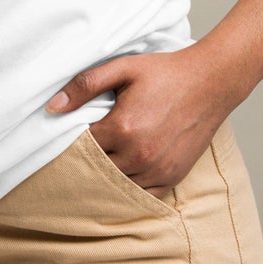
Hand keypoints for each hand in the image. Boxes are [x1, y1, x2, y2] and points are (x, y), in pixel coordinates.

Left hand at [45, 45, 242, 196]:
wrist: (210, 82)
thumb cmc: (164, 73)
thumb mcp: (121, 68)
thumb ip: (84, 86)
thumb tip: (52, 107)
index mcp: (123, 127)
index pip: (81, 146)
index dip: (71, 141)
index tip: (66, 134)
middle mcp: (140, 154)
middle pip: (97, 169)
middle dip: (86, 160)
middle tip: (77, 151)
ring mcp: (159, 169)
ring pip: (118, 185)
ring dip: (106, 176)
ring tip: (99, 161)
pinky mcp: (174, 177)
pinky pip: (143, 195)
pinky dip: (129, 187)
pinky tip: (121, 174)